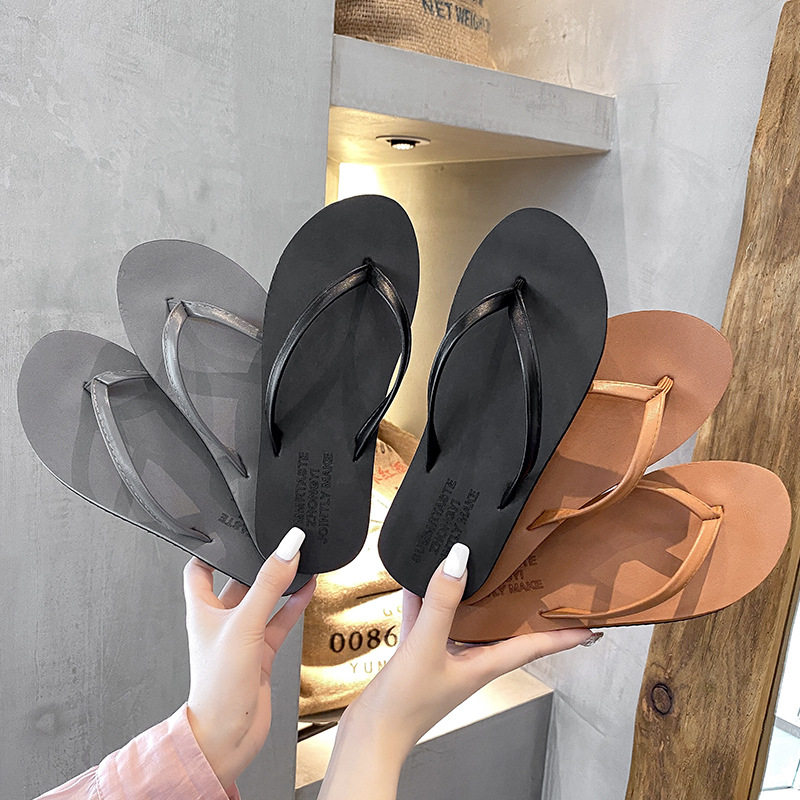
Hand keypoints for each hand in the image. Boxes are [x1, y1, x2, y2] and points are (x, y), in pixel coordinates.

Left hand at [184, 527, 314, 790]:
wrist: (228, 736)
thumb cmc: (218, 687)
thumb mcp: (245, 624)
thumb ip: (269, 584)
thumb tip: (287, 547)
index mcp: (202, 610)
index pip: (200, 568)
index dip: (214, 549)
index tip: (232, 530)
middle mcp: (220, 621)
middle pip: (238, 581)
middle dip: (257, 563)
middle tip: (277, 542)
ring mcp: (241, 636)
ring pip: (263, 600)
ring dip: (280, 583)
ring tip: (299, 561)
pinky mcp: (260, 653)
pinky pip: (279, 621)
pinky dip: (293, 606)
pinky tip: (308, 590)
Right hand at [319, 543, 598, 799]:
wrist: (371, 735)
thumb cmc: (405, 706)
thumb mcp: (427, 646)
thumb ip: (442, 602)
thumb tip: (459, 559)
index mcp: (485, 665)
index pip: (535, 645)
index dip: (565, 635)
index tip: (591, 624)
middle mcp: (471, 661)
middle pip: (505, 630)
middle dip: (523, 609)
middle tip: (540, 583)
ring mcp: (445, 659)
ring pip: (466, 622)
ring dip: (473, 599)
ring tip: (483, 571)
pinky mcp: (420, 657)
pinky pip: (429, 621)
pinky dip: (426, 602)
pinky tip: (416, 581)